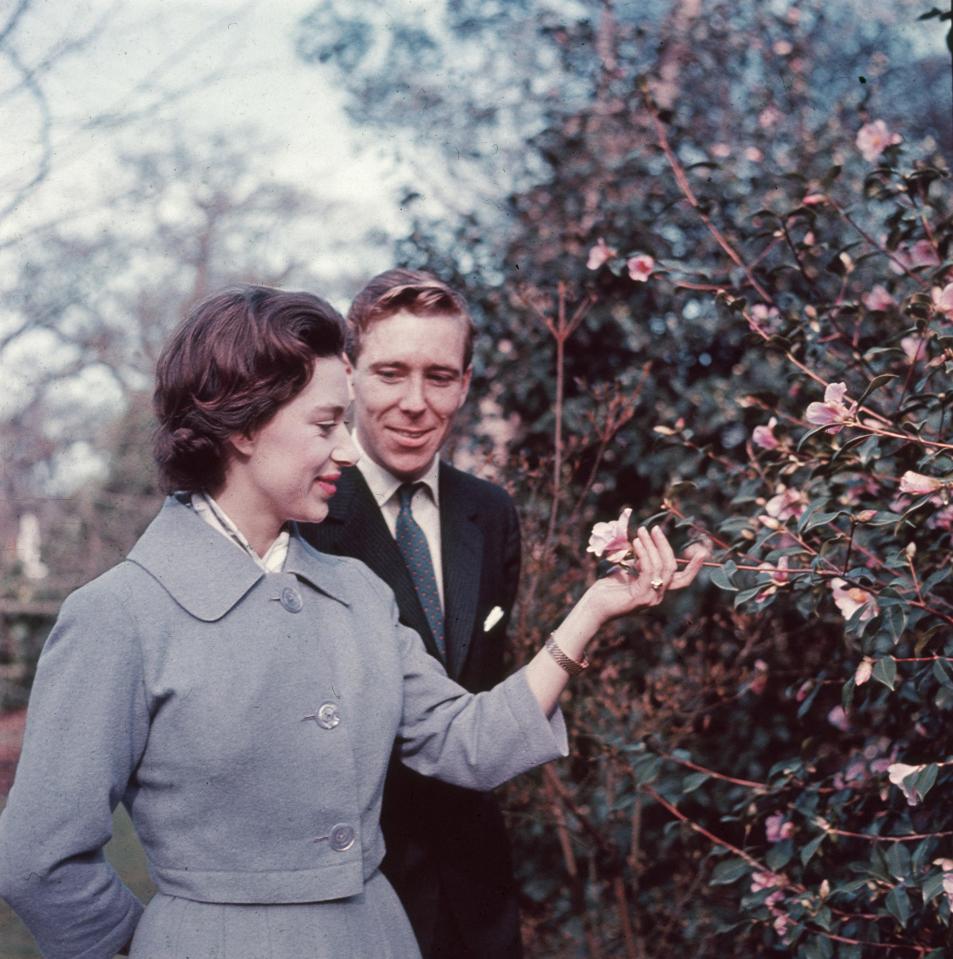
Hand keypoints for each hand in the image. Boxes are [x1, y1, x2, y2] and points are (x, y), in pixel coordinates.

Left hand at [584, 525, 708, 625]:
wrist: (593, 606)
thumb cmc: (607, 589)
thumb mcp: (627, 571)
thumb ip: (640, 562)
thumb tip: (644, 544)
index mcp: (658, 591)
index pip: (682, 579)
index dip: (694, 567)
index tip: (702, 552)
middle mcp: (658, 596)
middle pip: (672, 567)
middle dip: (665, 546)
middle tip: (655, 529)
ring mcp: (651, 598)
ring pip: (661, 567)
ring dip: (651, 546)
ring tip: (641, 532)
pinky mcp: (641, 596)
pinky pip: (648, 570)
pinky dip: (644, 554)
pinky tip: (636, 543)